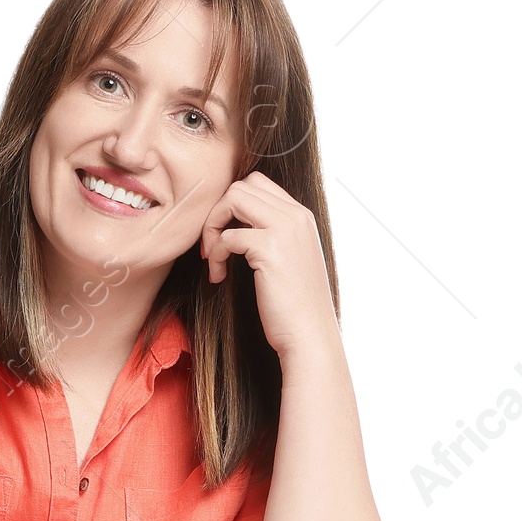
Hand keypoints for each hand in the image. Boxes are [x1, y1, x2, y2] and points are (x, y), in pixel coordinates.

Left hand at [199, 172, 339, 362]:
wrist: (309, 335)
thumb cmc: (295, 308)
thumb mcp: (289, 262)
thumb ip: (273, 237)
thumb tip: (240, 228)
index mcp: (301, 216)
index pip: (258, 184)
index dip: (232, 207)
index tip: (225, 237)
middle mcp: (296, 216)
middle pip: (242, 186)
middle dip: (218, 213)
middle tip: (211, 247)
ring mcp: (285, 229)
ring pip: (233, 199)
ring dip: (213, 227)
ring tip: (212, 259)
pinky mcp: (270, 249)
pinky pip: (227, 236)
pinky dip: (215, 255)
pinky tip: (219, 277)